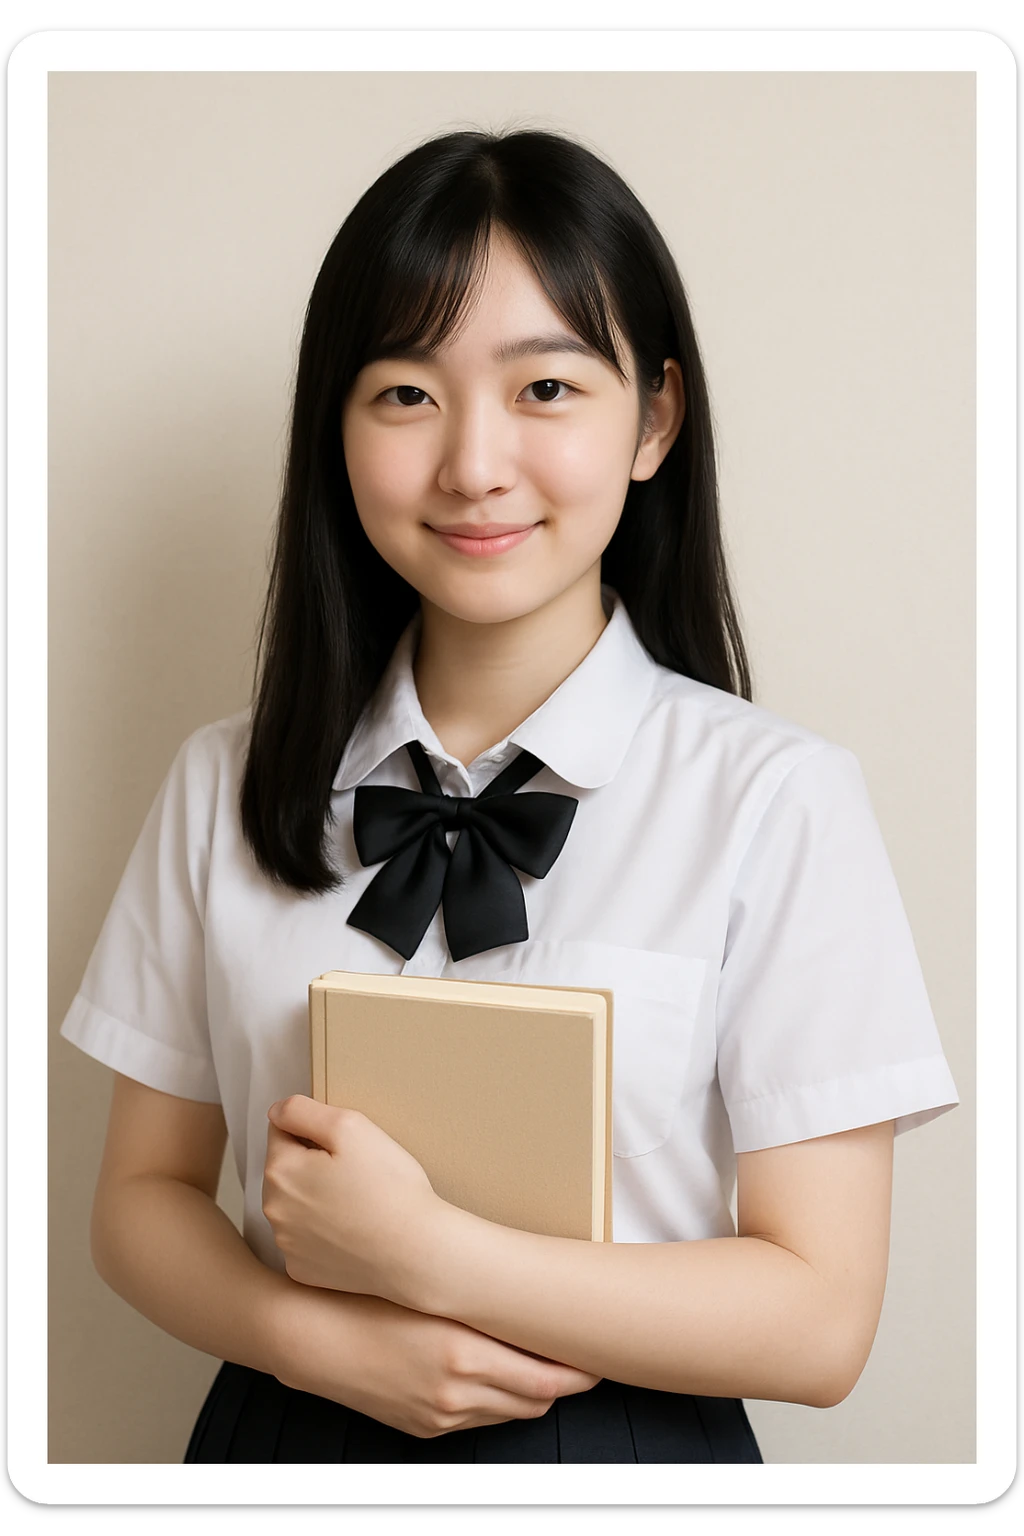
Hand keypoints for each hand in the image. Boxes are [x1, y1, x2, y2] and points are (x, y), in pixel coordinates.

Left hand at [262, 1095, 445, 1304]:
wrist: (415, 1253)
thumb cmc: (389, 1188)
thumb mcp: (351, 1126)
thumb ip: (303, 1111)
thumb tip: (277, 1111)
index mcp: (281, 1170)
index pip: (282, 1130)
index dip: (316, 1130)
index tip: (345, 1145)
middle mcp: (274, 1210)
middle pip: (286, 1169)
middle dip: (313, 1164)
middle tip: (357, 1172)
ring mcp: (287, 1245)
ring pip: (295, 1205)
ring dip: (316, 1198)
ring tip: (358, 1202)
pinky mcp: (302, 1271)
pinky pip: (306, 1240)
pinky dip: (323, 1232)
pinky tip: (353, 1231)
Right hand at [271, 1285, 601, 1439]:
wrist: (313, 1338)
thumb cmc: (369, 1301)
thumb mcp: (432, 1294)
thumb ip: (483, 1305)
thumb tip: (528, 1306)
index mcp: (463, 1355)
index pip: (546, 1378)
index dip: (578, 1371)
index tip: (595, 1355)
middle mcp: (456, 1393)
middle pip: (536, 1401)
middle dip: (563, 1384)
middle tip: (579, 1358)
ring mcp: (440, 1416)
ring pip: (511, 1414)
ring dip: (532, 1394)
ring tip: (544, 1364)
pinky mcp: (424, 1429)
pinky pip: (480, 1422)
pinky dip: (498, 1403)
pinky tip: (498, 1376)